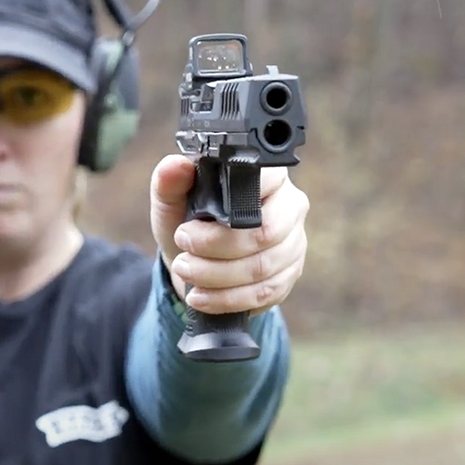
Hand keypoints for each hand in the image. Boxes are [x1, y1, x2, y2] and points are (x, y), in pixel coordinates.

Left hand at [150, 155, 308, 315]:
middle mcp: (289, 206)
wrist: (194, 261)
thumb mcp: (172, 200)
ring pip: (262, 266)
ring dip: (215, 275)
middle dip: (215, 246)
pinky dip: (226, 298)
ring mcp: (294, 243)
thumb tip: (176, 165)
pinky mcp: (290, 275)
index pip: (267, 182)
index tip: (189, 224)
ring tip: (185, 271)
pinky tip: (201, 296)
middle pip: (264, 232)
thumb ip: (170, 180)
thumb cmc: (188, 221)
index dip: (228, 207)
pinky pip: (264, 292)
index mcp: (267, 177)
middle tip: (183, 247)